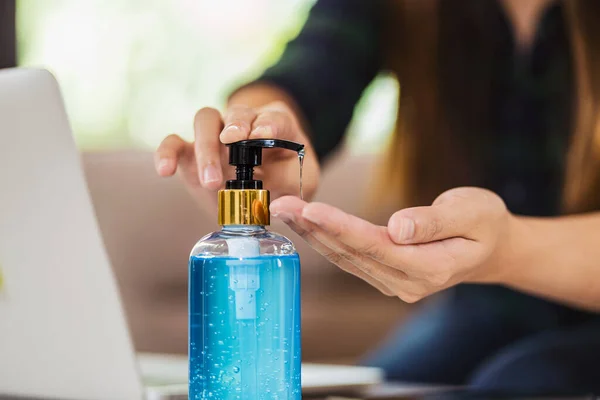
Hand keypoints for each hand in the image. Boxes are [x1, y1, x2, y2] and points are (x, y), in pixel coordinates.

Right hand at [154, 101, 319, 200]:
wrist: (260, 191)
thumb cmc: (283, 182)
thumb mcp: (297, 186)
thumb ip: (290, 192)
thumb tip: (275, 206)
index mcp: (276, 124)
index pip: (274, 117)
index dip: (269, 124)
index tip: (263, 135)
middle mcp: (245, 122)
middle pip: (237, 113)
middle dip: (234, 131)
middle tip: (234, 152)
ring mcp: (216, 135)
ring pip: (205, 121)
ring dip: (206, 147)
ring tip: (211, 182)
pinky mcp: (192, 152)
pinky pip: (174, 143)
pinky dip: (166, 152)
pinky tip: (165, 170)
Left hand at [270, 187, 516, 301]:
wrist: (491, 249)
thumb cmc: (484, 225)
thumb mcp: (473, 213)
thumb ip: (434, 221)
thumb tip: (398, 227)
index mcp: (430, 267)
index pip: (375, 246)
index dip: (341, 227)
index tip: (311, 209)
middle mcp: (406, 283)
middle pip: (352, 253)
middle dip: (314, 227)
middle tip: (281, 204)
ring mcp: (393, 283)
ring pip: (345, 257)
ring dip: (312, 234)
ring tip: (284, 210)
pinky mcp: (384, 276)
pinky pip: (349, 258)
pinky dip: (324, 240)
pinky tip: (305, 224)